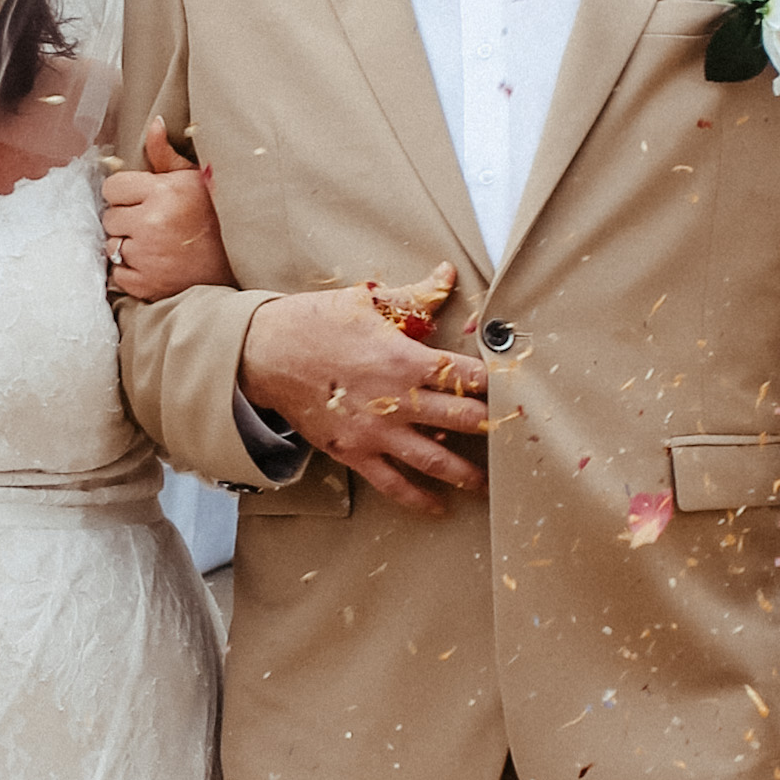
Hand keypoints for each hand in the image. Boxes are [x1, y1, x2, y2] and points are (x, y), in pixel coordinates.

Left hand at [101, 122, 233, 304]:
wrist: (240, 262)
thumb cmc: (215, 216)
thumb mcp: (194, 179)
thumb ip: (165, 154)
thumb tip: (154, 124)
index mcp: (162, 192)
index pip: (112, 188)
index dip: (125, 193)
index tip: (140, 199)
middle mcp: (152, 223)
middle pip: (109, 218)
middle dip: (125, 219)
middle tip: (149, 223)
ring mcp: (148, 256)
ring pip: (111, 246)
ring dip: (126, 245)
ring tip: (152, 243)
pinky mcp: (148, 283)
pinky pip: (118, 274)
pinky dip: (130, 271)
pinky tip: (151, 263)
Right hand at [242, 265, 489, 515]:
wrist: (264, 354)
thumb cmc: (316, 323)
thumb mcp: (368, 302)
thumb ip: (416, 295)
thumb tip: (447, 273)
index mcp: (406, 360)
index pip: (468, 375)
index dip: (495, 382)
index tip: (515, 388)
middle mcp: (397, 401)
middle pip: (463, 420)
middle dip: (491, 427)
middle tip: (514, 436)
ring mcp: (376, 432)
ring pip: (435, 460)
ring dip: (467, 474)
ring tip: (489, 483)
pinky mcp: (354, 453)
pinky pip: (393, 484)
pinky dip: (419, 499)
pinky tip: (439, 507)